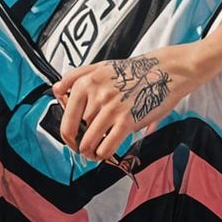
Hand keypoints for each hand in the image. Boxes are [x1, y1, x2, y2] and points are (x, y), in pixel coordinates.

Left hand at [52, 43, 208, 161]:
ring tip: (94, 153)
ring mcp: (112, 109)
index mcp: (86, 83)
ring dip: (90, 152)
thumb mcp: (101, 66)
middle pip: (78, 132)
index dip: (67, 135)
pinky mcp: (128, 121)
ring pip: (90, 141)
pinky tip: (105, 153)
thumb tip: (56, 90)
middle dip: (80, 144)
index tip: (71, 140)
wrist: (166, 70)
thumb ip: (75, 77)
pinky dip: (103, 154)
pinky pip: (107, 146)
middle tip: (84, 148)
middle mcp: (97, 95)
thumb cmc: (134, 70)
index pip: (67, 118)